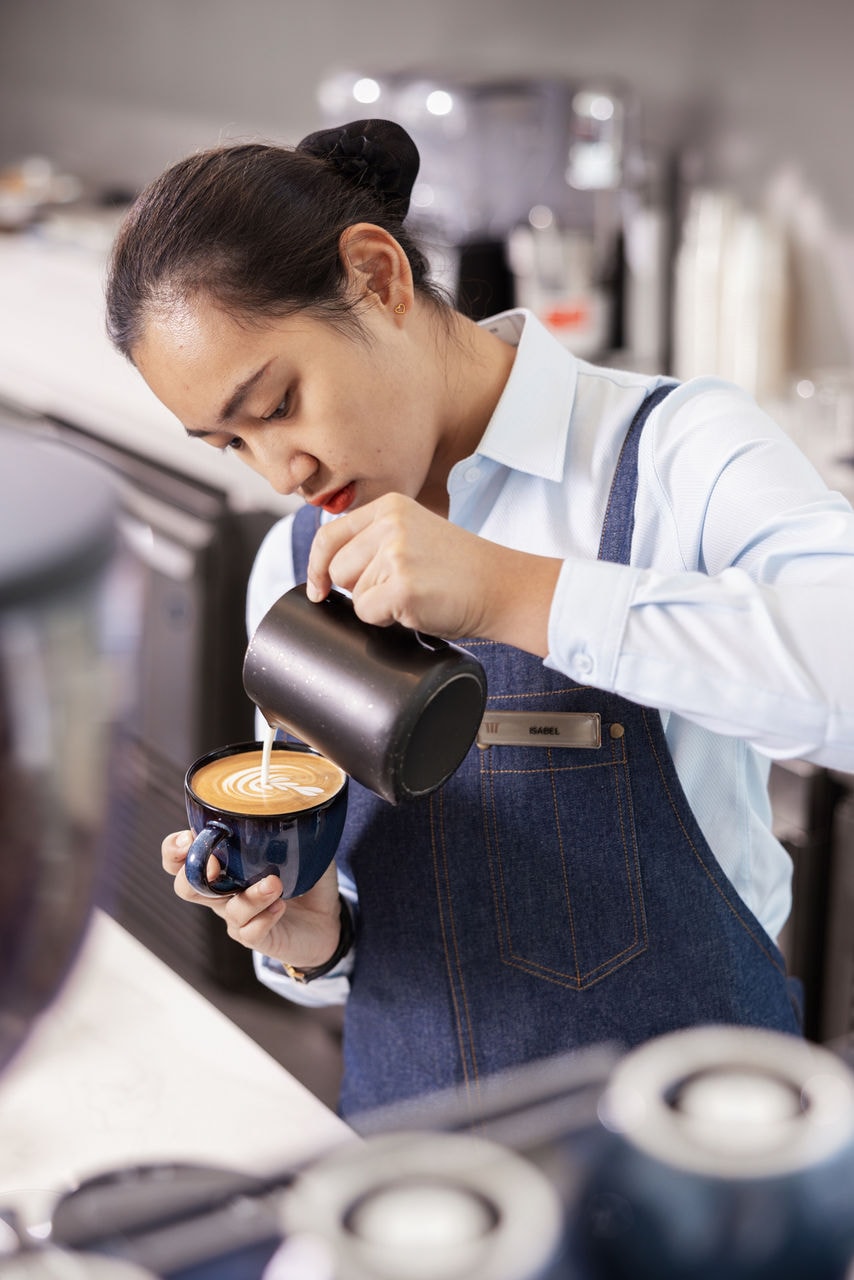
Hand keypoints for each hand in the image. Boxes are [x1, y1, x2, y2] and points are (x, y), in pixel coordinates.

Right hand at [161, 830, 343, 968]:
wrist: (325, 923)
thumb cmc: (306, 881)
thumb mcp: (301, 848)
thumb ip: (295, 827)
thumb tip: (299, 802)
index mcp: (225, 865)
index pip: (182, 857)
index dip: (174, 849)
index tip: (190, 837)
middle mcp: (224, 893)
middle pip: (185, 887)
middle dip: (190, 874)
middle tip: (214, 864)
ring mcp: (239, 917)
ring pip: (226, 909)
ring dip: (249, 896)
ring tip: (275, 883)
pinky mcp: (257, 938)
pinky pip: (249, 931)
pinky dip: (264, 918)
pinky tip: (280, 906)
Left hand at [306, 493, 560, 655]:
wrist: (503, 586)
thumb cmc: (460, 571)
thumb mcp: (415, 536)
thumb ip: (376, 541)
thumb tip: (326, 573)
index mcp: (389, 506)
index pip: (329, 535)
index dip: (317, 566)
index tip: (318, 589)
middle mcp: (389, 523)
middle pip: (336, 569)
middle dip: (358, 589)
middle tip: (399, 589)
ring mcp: (395, 553)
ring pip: (353, 595)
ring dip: (378, 605)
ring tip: (416, 595)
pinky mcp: (402, 585)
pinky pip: (367, 614)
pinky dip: (387, 621)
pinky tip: (417, 608)